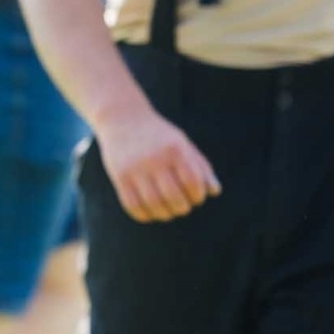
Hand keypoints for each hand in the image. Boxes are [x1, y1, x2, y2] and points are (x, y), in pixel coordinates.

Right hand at [94, 106, 220, 222]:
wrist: (122, 118)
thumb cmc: (159, 135)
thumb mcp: (183, 144)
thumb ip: (200, 167)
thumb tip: (214, 192)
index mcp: (174, 148)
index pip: (192, 182)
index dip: (197, 195)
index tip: (196, 197)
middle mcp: (154, 158)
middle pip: (173, 196)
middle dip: (182, 208)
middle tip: (182, 206)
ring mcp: (135, 168)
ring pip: (153, 204)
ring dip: (165, 214)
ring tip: (168, 211)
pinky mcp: (119, 177)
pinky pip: (132, 205)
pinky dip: (144, 215)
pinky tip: (150, 212)